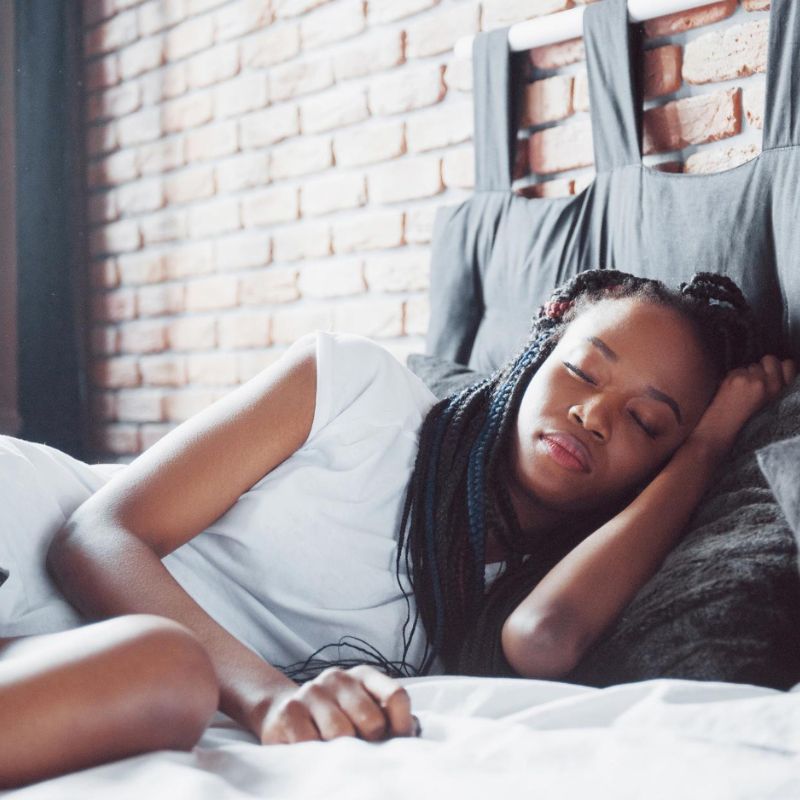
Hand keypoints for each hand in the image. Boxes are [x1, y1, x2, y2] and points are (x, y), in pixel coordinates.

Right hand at [258, 665, 416, 744]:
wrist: (281, 712)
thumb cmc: (334, 717)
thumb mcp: (363, 710)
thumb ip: (388, 718)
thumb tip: (411, 731)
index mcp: (363, 676)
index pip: (396, 696)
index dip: (401, 726)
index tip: (396, 745)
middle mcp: (338, 677)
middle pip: (371, 720)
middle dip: (370, 743)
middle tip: (360, 750)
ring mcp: (312, 692)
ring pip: (341, 734)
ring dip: (340, 752)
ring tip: (334, 751)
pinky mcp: (289, 711)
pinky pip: (312, 744)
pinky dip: (316, 756)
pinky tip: (313, 751)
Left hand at [689, 354, 796, 455]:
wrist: (722, 430)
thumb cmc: (745, 419)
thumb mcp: (769, 404)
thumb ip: (773, 386)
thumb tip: (771, 368)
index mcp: (782, 392)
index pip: (789, 364)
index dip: (778, 366)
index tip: (769, 374)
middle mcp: (772, 385)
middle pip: (769, 359)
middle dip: (760, 366)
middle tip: (752, 383)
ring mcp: (755, 380)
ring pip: (751, 365)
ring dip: (745, 374)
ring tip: (740, 392)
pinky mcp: (739, 378)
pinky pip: (736, 369)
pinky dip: (732, 378)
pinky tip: (730, 392)